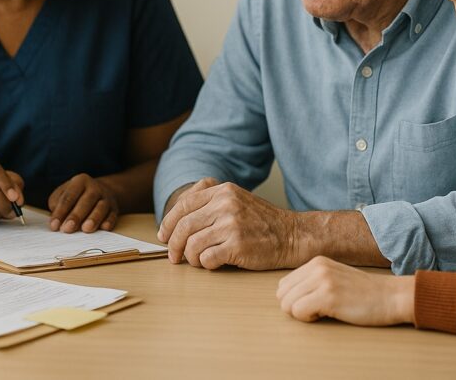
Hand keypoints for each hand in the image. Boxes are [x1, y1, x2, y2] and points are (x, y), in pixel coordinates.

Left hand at [48, 173, 118, 232]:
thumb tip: (56, 220)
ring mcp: (106, 198)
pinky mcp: (114, 209)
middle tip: (67, 229)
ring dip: (93, 218)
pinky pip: (112, 215)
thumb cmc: (75, 196)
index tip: (54, 226)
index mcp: (80, 181)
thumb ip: (56, 204)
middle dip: (76, 216)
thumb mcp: (63, 193)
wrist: (100, 191)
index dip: (60, 211)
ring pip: (101, 207)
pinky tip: (104, 228)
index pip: (68, 197)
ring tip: (86, 229)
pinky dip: (109, 221)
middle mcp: (94, 187)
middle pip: (86, 201)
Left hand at [157, 181, 302, 269]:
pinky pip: (207, 258)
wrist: (292, 235)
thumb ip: (209, 198)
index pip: (183, 205)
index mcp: (222, 191)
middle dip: (173, 244)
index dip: (169, 222)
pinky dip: (205, 264)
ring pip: (192, 244)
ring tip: (197, 261)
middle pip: (184, 226)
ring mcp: (232, 225)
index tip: (164, 235)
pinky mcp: (238, 246)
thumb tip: (176, 214)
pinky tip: (212, 264)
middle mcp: (225, 205)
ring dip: (190, 257)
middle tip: (173, 256)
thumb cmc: (261, 222)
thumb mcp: (236, 198)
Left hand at [276, 256, 413, 325]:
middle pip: (282, 294)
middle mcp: (317, 268)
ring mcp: (322, 281)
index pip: (284, 284)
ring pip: (287, 304)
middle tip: (317, 310)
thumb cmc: (363, 293)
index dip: (295, 299)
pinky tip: (326, 315)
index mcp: (316, 262)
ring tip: (322, 312)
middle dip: (295, 307)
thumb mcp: (334, 277)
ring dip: (302, 314)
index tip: (314, 303)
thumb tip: (285, 295)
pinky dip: (308, 319)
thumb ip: (312, 281)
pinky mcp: (328, 296)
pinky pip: (298, 312)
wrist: (391, 297)